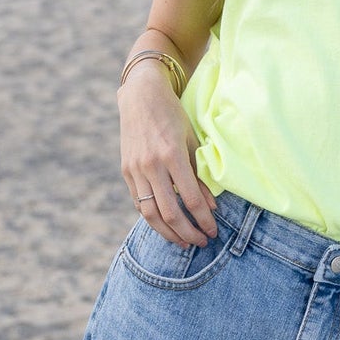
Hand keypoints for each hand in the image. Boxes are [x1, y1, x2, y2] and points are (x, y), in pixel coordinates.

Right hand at [118, 61, 216, 247]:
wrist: (141, 96)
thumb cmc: (172, 115)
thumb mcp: (192, 140)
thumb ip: (199, 175)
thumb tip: (211, 207)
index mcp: (172, 155)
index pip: (190, 199)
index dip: (204, 220)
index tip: (214, 231)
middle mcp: (151, 165)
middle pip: (170, 213)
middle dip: (188, 233)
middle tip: (201, 242)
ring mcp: (135, 169)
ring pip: (150, 214)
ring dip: (168, 233)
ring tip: (183, 242)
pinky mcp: (126, 171)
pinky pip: (139, 203)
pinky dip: (152, 218)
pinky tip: (165, 225)